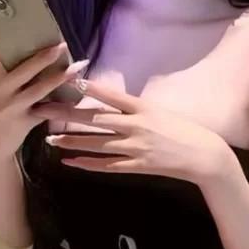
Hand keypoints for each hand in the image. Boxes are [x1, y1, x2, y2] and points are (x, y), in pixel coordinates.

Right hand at [0, 12, 88, 158]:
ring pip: (39, 89)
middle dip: (42, 57)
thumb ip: (12, 69)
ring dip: (61, 78)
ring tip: (78, 67)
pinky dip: (64, 105)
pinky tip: (78, 97)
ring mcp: (11, 107)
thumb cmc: (3, 110)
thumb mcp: (1, 89)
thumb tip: (38, 45)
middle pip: (22, 70)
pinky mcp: (23, 122)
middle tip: (61, 44)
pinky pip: (48, 111)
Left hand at [33, 78, 229, 183]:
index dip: (90, 88)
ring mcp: (136, 148)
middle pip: (96, 120)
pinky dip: (87, 164)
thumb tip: (110, 102)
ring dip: (71, 142)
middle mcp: (136, 126)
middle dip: (67, 115)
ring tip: (49, 140)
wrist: (204, 155)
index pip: (112, 96)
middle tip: (44, 110)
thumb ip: (135, 108)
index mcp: (143, 108)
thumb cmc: (182, 130)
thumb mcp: (160, 111)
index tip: (69, 82)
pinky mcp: (137, 166)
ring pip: (96, 144)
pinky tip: (70, 163)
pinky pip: (107, 166)